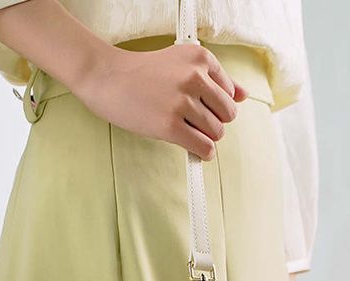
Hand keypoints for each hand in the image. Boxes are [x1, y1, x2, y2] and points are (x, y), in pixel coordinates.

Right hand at [72, 43, 247, 160]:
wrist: (106, 78)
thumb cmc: (139, 73)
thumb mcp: (180, 64)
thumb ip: (214, 78)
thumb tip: (243, 95)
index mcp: (201, 58)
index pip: (229, 91)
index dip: (214, 104)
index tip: (198, 108)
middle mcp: (195, 78)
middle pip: (227, 113)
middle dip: (214, 122)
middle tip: (194, 124)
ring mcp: (182, 103)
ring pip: (216, 131)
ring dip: (205, 138)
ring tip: (188, 133)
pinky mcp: (170, 126)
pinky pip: (202, 146)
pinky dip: (204, 153)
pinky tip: (197, 151)